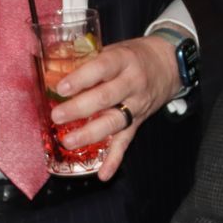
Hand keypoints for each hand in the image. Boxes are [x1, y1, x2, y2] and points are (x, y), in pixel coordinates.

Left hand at [47, 34, 178, 179]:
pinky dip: (115, 159)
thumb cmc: (135, 56)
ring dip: (90, 134)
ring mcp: (136, 105)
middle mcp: (132, 83)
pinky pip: (126, 141)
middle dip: (79, 109)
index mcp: (123, 60)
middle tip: (57, 116)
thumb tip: (53, 71)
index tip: (62, 88)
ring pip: (114, 122)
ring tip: (69, 142)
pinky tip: (104, 174)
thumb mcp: (115, 49)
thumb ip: (88, 61)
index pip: (102, 68)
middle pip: (105, 98)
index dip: (81, 78)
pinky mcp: (139, 122)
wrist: (169, 64)